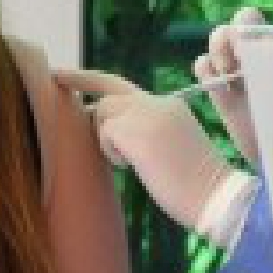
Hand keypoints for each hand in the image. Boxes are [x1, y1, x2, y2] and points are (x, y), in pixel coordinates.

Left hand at [55, 68, 250, 238]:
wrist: (217, 197)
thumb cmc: (194, 187)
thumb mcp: (169, 147)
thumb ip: (143, 132)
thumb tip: (106, 132)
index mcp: (170, 107)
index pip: (126, 90)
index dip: (95, 81)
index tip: (68, 75)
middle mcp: (158, 103)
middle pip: (108, 90)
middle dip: (78, 79)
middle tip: (55, 76)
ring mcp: (147, 113)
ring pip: (103, 113)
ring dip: (106, 139)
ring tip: (130, 162)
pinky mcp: (136, 130)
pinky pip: (105, 134)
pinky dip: (112, 152)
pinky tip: (133, 166)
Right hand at [196, 5, 266, 168]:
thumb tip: (247, 30)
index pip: (251, 20)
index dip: (242, 25)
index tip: (244, 44)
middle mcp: (257, 59)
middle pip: (229, 30)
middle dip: (226, 41)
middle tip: (235, 64)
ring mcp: (239, 77)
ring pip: (215, 47)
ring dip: (216, 54)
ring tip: (226, 76)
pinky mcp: (224, 97)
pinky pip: (203, 68)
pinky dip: (204, 70)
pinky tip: (216, 85)